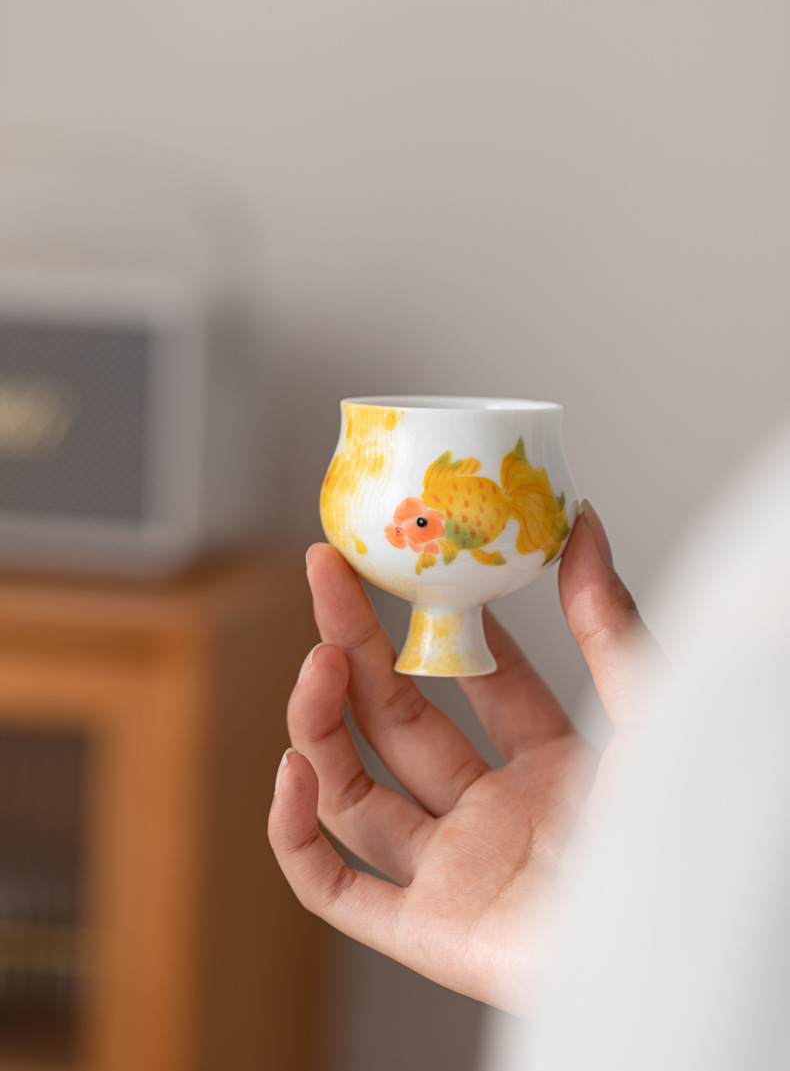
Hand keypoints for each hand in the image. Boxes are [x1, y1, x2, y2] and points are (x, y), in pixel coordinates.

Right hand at [268, 502, 655, 1011]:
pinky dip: (296, 832)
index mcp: (553, 769)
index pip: (480, 683)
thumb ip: (609, 627)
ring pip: (354, 792)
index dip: (442, 621)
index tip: (408, 564)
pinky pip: (336, 886)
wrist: (681, 943)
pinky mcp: (424, 932)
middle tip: (326, 575)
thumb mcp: (650, 714)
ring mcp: (454, 874)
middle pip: (398, 723)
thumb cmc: (683, 838)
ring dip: (319, 724)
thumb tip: (582, 523)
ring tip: (316, 659)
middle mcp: (494, 817)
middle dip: (355, 646)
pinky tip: (292, 768)